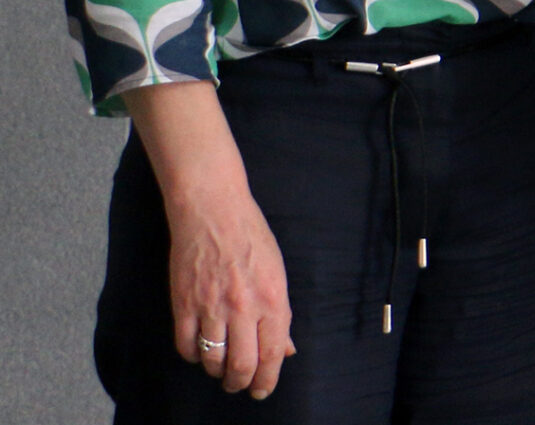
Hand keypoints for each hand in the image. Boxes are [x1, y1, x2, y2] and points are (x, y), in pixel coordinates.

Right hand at [125, 82, 293, 397]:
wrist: (213, 210)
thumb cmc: (251, 237)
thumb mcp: (277, 272)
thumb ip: (280, 313)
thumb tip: (285, 349)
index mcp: (272, 298)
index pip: (272, 352)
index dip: (268, 378)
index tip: (263, 390)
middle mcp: (243, 306)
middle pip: (241, 365)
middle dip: (242, 383)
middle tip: (240, 385)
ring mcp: (211, 306)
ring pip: (212, 359)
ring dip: (217, 372)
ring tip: (221, 369)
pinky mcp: (183, 304)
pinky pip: (186, 345)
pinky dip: (193, 355)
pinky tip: (199, 350)